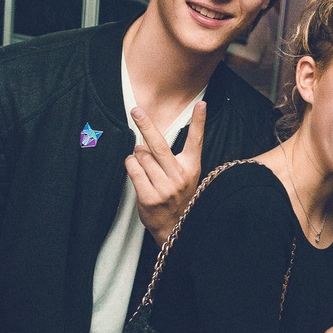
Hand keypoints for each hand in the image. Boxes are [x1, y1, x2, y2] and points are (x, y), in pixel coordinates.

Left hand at [125, 102, 204, 245]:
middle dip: (146, 125)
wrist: (176, 228)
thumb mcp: (185, 175)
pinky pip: (133, 170)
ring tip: (142, 162)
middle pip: (158, 145)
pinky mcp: (149, 197)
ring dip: (136, 154)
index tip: (201, 104)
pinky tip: (134, 167)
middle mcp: (179, 176)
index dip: (199, 122)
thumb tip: (143, 141)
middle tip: (136, 110)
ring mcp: (165, 188)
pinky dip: (130, 164)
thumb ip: (170, 157)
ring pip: (141, 157)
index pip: (196, 141)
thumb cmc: (178, 196)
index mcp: (191, 168)